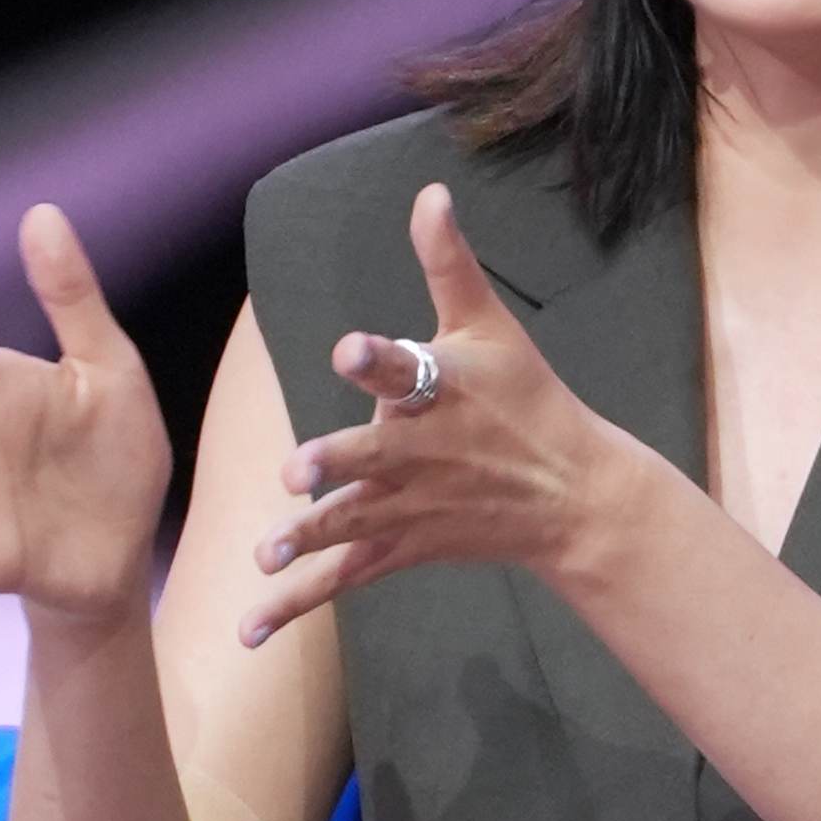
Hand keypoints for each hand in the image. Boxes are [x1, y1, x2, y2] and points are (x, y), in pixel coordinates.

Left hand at [239, 182, 625, 647]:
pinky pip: (345, 579)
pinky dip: (296, 605)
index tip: (347, 350)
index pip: (404, 368)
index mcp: (439, 390)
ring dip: (309, 540)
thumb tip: (428, 191)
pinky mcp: (405, 546)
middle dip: (337, 466)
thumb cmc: (527, 399)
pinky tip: (248, 629)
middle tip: (298, 474)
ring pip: (352, 524)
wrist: (572, 495)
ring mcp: (412, 504)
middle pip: (372, 458)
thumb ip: (448, 264)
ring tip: (267, 554)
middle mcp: (422, 450)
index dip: (375, 358)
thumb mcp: (492, 327)